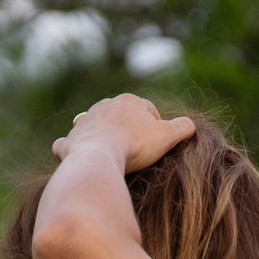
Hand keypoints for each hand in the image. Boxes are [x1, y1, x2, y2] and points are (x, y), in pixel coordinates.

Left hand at [51, 92, 195, 173]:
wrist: (99, 156)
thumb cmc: (135, 146)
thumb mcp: (166, 137)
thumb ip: (183, 128)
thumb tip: (191, 125)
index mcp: (128, 101)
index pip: (147, 110)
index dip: (155, 126)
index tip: (156, 145)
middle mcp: (104, 106)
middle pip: (120, 116)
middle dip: (127, 130)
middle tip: (135, 152)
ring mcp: (84, 123)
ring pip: (94, 126)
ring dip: (101, 137)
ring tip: (110, 157)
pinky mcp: (69, 142)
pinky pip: (67, 143)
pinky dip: (70, 148)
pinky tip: (75, 157)